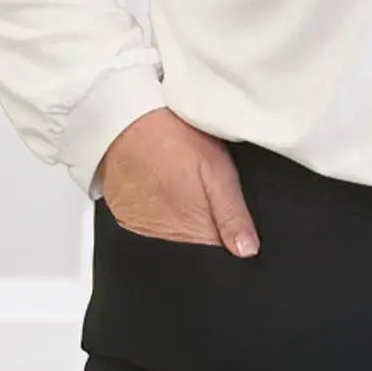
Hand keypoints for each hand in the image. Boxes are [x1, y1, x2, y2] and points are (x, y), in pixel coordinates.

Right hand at [97, 110, 260, 256]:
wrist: (126, 119)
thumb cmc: (173, 139)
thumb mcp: (217, 169)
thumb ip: (232, 213)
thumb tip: (248, 251)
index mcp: (192, 230)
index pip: (219, 252)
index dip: (229, 233)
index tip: (229, 213)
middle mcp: (164, 237)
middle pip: (195, 244)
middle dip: (206, 224)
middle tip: (203, 189)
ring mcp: (140, 230)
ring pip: (173, 235)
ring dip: (182, 217)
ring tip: (181, 184)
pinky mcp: (124, 218)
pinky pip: (149, 225)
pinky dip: (158, 211)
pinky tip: (162, 187)